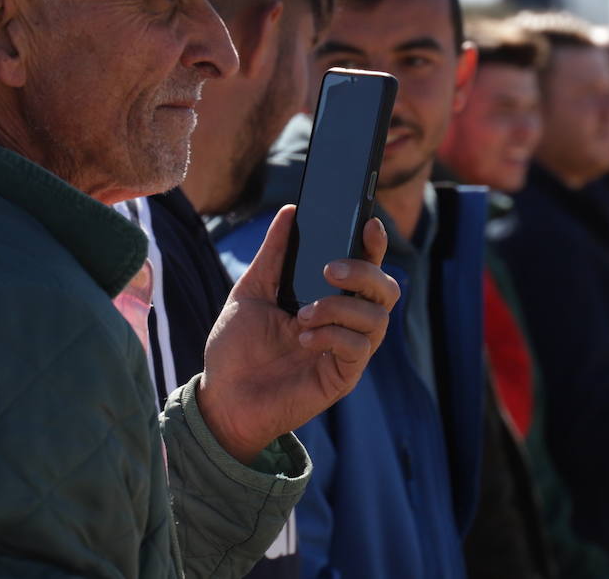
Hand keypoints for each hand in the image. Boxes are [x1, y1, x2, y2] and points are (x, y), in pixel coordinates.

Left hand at [198, 206, 398, 463]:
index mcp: (329, 298)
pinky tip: (303, 337)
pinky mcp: (344, 376)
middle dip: (364, 272)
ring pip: (378, 317)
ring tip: (302, 315)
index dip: (374, 245)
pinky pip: (358, 347)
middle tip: (327, 270)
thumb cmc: (237, 348)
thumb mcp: (251, 291)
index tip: (367, 224)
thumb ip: (273, 254)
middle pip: (386, 289)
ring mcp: (348, 350)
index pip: (366, 267)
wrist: (222, 398)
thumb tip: (290, 211)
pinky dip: (332, 334)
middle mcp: (346, 322)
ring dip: (340, 307)